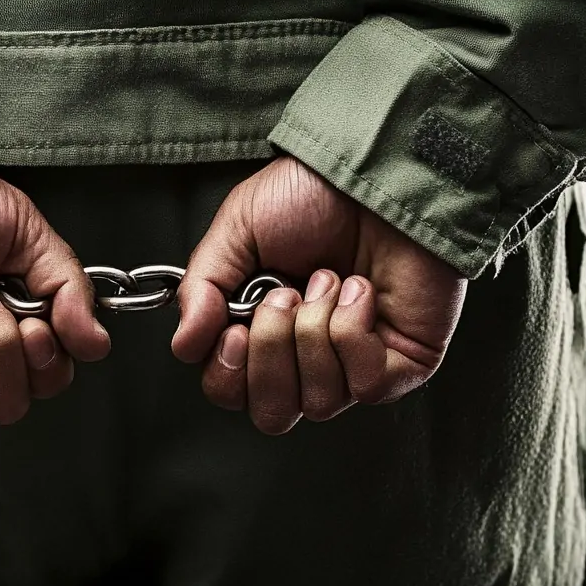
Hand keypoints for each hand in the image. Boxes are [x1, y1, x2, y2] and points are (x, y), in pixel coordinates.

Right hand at [171, 156, 466, 433]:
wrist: (374, 172)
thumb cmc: (313, 195)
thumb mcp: (237, 230)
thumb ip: (203, 288)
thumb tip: (185, 345)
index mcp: (261, 331)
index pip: (231, 392)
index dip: (228, 373)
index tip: (234, 330)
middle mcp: (306, 356)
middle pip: (272, 413)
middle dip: (271, 354)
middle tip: (284, 296)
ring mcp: (354, 364)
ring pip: (318, 401)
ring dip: (315, 333)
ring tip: (328, 281)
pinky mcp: (400, 363)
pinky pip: (366, 385)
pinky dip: (355, 334)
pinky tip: (359, 293)